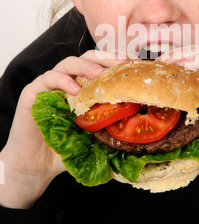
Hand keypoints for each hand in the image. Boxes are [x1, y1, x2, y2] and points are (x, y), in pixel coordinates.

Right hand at [0, 50, 127, 207]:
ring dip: (85, 66)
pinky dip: (62, 80)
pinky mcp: (33, 92)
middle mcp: (67, 81)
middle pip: (87, 58)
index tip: (133, 64)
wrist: (37, 165)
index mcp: (83, 87)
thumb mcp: (93, 138)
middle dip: (105, 58)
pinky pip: (48, 78)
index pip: (101, 65)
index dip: (116, 62)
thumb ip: (110, 131)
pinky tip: (74, 89)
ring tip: (98, 74)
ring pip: (68, 63)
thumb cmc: (66, 149)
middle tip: (121, 64)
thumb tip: (139, 135)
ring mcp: (50, 85)